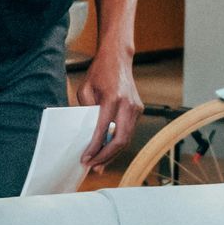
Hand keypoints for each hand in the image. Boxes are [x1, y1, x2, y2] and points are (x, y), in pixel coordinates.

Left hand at [77, 48, 141, 168]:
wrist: (117, 58)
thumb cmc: (99, 72)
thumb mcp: (84, 90)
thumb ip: (85, 112)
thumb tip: (85, 135)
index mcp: (113, 99)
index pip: (103, 131)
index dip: (94, 148)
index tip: (85, 158)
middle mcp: (128, 105)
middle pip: (120, 140)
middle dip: (106, 156)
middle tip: (93, 166)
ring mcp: (136, 108)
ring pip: (126, 139)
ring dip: (112, 153)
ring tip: (99, 163)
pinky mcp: (139, 110)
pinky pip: (128, 131)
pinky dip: (118, 143)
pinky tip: (107, 150)